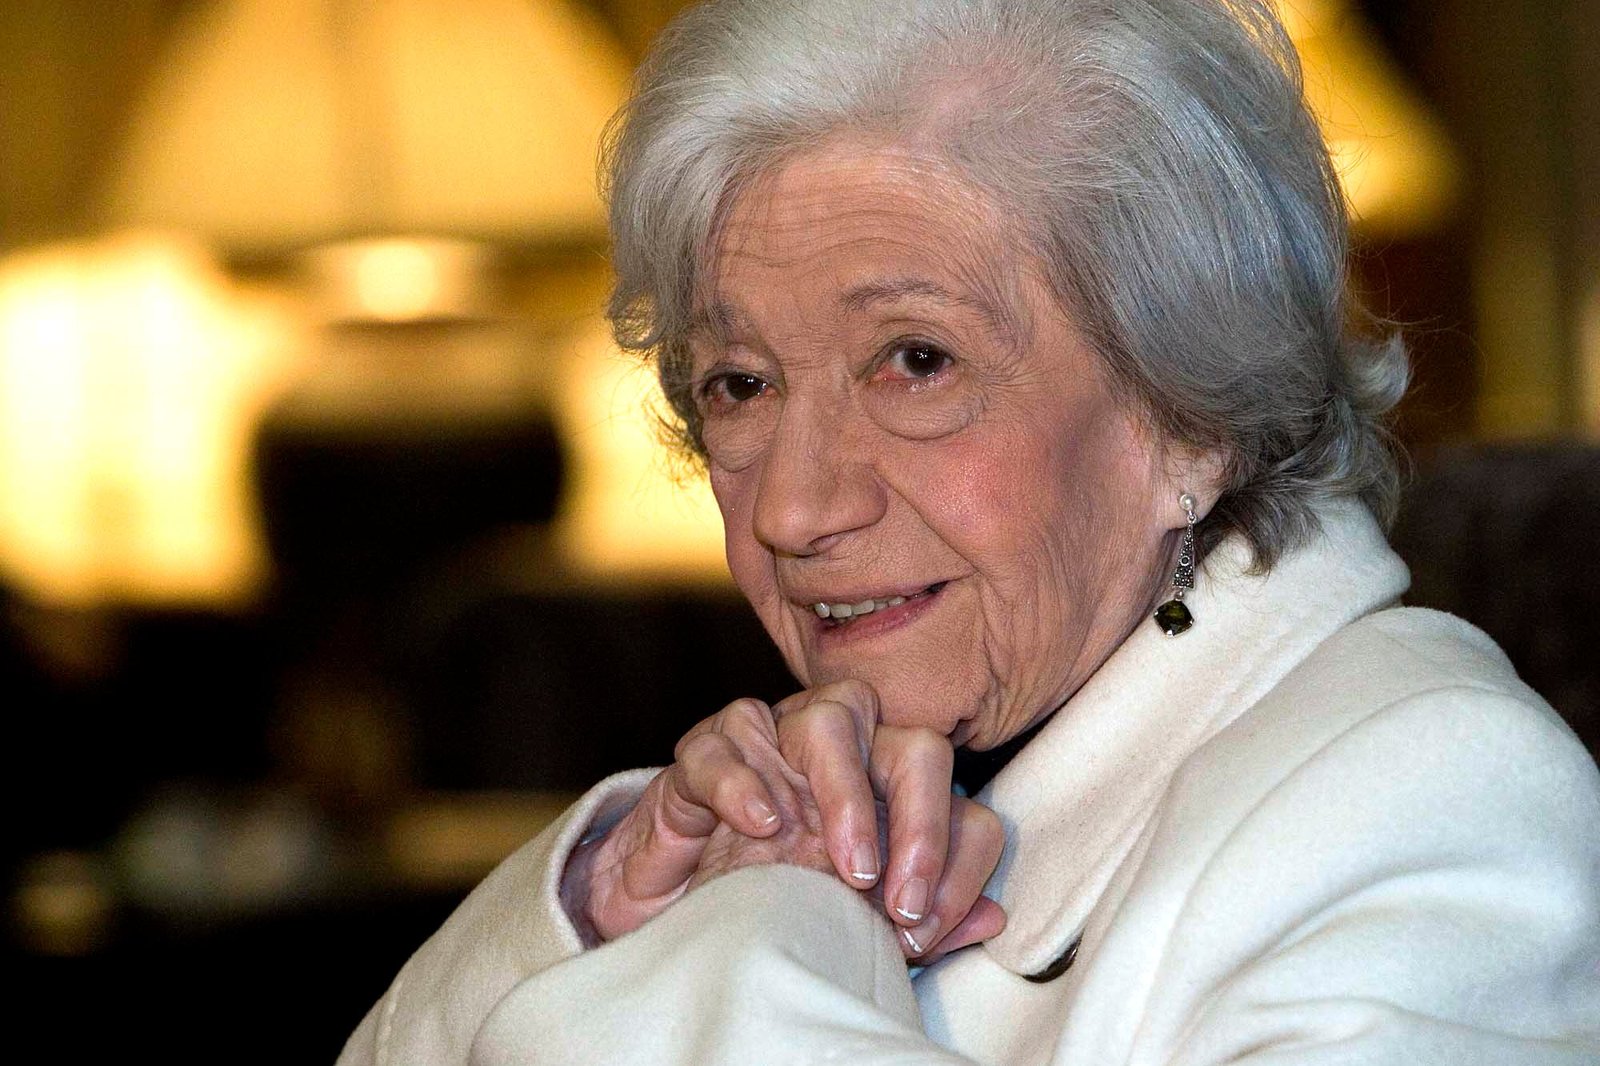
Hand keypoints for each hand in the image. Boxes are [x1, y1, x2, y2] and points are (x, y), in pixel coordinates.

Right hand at [564, 681, 1005, 960]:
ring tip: (847, 864)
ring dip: (848, 793)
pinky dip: (751, 777)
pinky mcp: (707, 749)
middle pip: (913, 744)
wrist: (675, 911)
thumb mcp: (854, 925)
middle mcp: (847, 754)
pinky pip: (733, 734)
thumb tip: (993, 919)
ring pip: (831, 717)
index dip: (955, 861)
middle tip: (897, 894)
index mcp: (892, 792)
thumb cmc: (774, 902)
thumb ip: (924, 922)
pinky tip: (762, 824)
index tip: (923, 926)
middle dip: (921, 821)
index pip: (958, 801)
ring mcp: (778, 741)